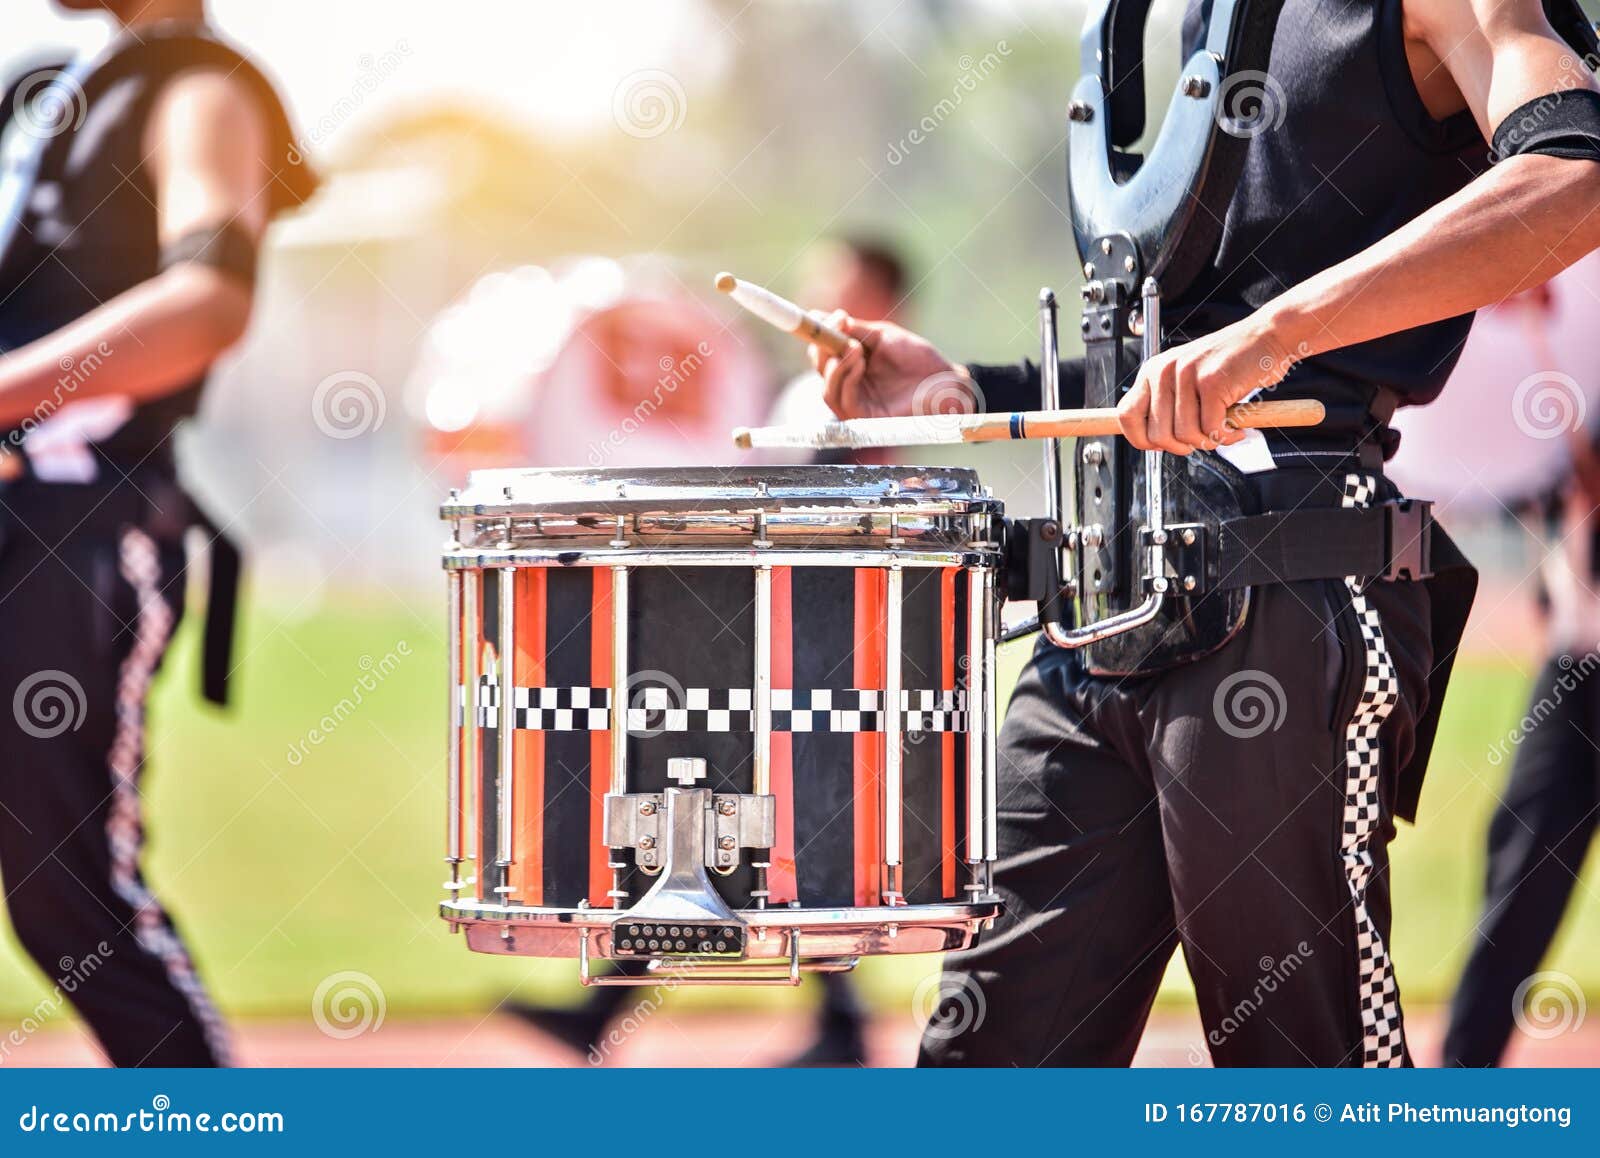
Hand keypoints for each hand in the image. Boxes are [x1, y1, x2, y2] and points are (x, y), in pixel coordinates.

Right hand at [809, 311, 975, 418]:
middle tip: (836, 328)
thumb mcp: (883, 337)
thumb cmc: (918, 359)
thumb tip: (826, 317)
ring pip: (827, 388)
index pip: (823, 352)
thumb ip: (856, 330)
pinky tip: (858, 361)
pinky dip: (846, 378)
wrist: (945, 381)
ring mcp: (855, 402)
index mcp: (852, 363)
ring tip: (854, 347)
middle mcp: (849, 384)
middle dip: (823, 347)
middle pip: (820, 369)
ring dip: (835, 364)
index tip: (821, 316)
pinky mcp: (864, 418)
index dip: (818, 334)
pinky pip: (844, 399)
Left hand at [1117, 312, 1304, 453]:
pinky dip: (1227, 437)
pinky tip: (1236, 428)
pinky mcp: (1212, 382)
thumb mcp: (1187, 379)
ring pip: (1186, 435)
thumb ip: (1168, 405)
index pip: (1126, 415)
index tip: (1162, 446)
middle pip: (1158, 435)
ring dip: (1209, 442)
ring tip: (1223, 431)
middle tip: (1203, 440)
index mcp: (1153, 372)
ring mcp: (1187, 375)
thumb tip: (1154, 441)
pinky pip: (1212, 429)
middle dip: (1182, 447)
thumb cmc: (1230, 363)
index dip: (1142, 439)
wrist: (1266, 336)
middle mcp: (1164, 371)